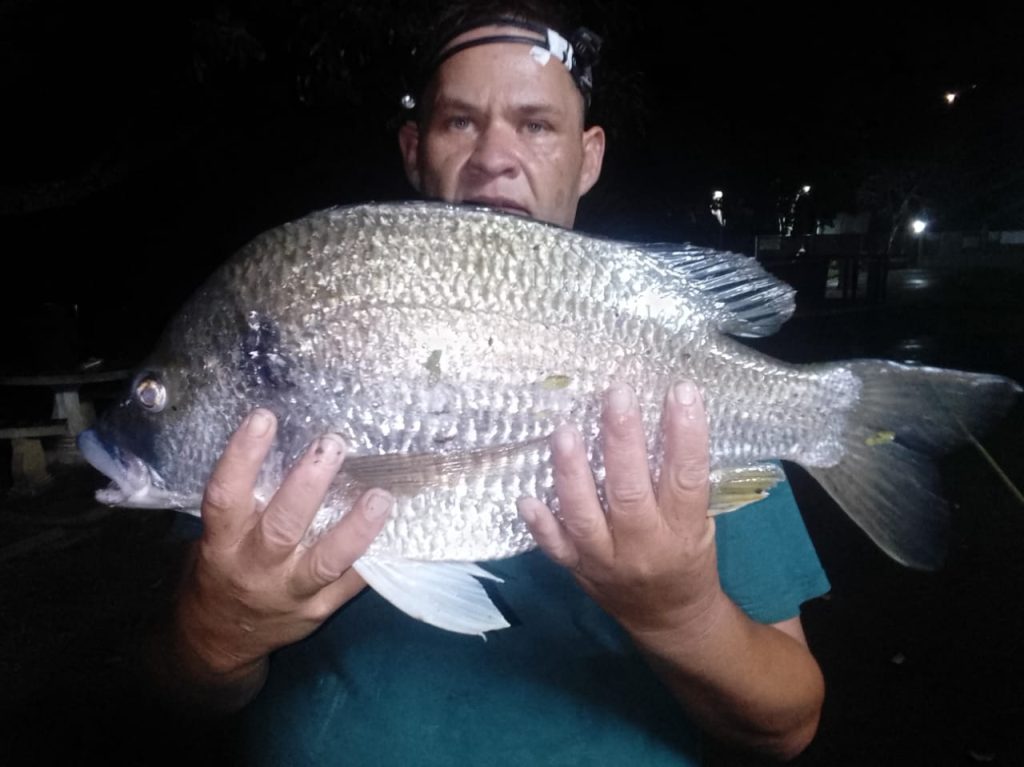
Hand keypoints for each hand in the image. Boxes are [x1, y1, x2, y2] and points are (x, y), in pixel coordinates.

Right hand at [176, 408, 391, 675]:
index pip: (226, 496)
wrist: (216, 638)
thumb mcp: (219, 535)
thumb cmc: (223, 568)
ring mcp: (289, 593)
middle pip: (282, 526)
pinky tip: (398, 534)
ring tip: (380, 497)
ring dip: (355, 528)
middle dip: (308, 484)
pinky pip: (349, 585)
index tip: (265, 417)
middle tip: (333, 444)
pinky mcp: (317, 611)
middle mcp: (254, 568)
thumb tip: (292, 440)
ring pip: (324, 562)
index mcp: (223, 542)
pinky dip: (373, 560)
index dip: (242, 457)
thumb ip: (248, 500)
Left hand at [518, 381, 722, 637]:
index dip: (685, 435)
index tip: (681, 391)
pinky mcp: (578, 570)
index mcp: (684, 532)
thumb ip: (681, 482)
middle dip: (622, 441)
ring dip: (571, 472)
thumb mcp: (702, 523)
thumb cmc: (689, 558)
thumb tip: (664, 415)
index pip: (686, 479)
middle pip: (630, 492)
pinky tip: (525, 497)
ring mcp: (605, 560)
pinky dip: (539, 524)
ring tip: (564, 430)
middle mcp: (644, 548)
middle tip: (617, 395)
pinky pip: (555, 547)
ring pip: (585, 516)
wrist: (669, 620)